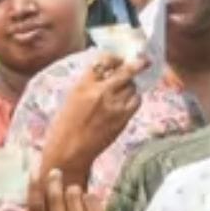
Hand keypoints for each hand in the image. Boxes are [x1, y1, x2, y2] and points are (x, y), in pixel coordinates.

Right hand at [23, 168, 124, 210]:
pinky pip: (91, 197)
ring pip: (74, 192)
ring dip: (76, 193)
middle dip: (55, 180)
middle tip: (56, 173)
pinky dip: (92, 201)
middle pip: (56, 195)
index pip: (35, 207)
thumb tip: (43, 187)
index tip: (35, 172)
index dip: (33, 187)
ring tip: (79, 203)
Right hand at [41, 54, 142, 182]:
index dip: (114, 59)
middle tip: (144, 60)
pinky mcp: (122, 119)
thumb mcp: (72, 98)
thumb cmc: (65, 127)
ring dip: (131, 85)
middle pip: (125, 72)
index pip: (103, 61)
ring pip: (132, 87)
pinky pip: (136, 102)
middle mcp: (101, 92)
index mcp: (84, 85)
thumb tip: (106, 75)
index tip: (118, 60)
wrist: (69, 152)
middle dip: (137, 64)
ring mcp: (114, 106)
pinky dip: (134, 98)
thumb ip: (89, 85)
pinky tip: (129, 101)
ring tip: (126, 89)